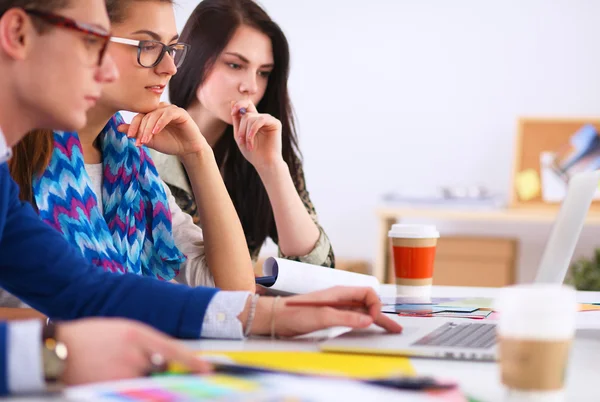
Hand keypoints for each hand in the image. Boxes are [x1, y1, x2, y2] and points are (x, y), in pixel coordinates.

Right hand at [57, 318, 210, 385]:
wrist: (58, 350)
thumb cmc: (92, 336)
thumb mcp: (124, 330)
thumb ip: (147, 343)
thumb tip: (167, 359)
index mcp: (137, 334)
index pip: (174, 351)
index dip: (192, 363)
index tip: (207, 370)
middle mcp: (134, 354)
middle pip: (161, 371)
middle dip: (160, 373)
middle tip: (147, 368)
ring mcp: (122, 374)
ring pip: (146, 384)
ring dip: (142, 381)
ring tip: (117, 368)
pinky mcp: (110, 389)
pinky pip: (130, 392)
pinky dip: (130, 389)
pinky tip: (112, 375)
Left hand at [117, 103, 207, 156]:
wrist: (188, 150)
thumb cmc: (170, 143)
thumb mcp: (150, 140)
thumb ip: (137, 134)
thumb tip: (119, 128)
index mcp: (153, 114)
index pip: (139, 116)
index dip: (133, 126)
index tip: (130, 137)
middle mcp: (161, 109)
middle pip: (146, 115)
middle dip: (141, 129)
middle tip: (139, 141)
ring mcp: (171, 109)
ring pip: (155, 114)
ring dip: (149, 128)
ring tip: (147, 139)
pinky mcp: (180, 113)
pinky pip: (167, 114)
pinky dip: (160, 122)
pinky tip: (156, 131)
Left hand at [231, 100, 282, 171]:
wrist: (264, 163)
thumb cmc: (252, 152)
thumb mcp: (239, 135)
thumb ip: (236, 120)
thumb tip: (233, 101)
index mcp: (253, 121)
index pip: (246, 105)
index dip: (238, 105)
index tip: (232, 112)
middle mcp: (261, 118)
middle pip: (246, 113)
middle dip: (241, 128)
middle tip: (240, 141)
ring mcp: (269, 120)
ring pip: (251, 117)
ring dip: (246, 132)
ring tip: (248, 145)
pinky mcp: (275, 123)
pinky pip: (260, 120)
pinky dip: (253, 130)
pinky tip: (251, 140)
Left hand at [247, 286, 402, 337]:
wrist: (277, 317)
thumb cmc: (296, 313)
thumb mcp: (322, 316)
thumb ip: (346, 317)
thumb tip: (368, 320)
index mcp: (340, 292)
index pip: (367, 293)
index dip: (375, 305)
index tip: (372, 319)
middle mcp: (341, 298)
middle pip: (368, 303)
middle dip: (382, 314)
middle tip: (395, 328)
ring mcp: (338, 307)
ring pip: (363, 311)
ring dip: (377, 320)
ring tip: (392, 329)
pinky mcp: (333, 316)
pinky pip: (354, 318)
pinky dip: (365, 323)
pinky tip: (371, 329)